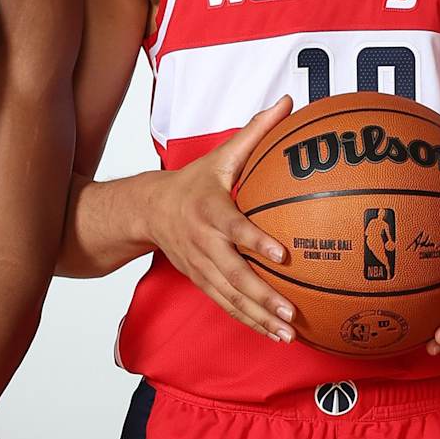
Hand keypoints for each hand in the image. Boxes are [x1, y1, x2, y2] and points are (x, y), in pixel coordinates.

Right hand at [144, 98, 298, 340]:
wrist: (147, 211)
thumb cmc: (193, 183)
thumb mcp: (221, 155)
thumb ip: (256, 132)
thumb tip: (287, 102)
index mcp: (210, 211)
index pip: (234, 228)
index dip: (256, 242)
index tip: (283, 254)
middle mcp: (203, 244)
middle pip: (234, 275)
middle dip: (263, 297)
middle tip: (292, 312)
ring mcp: (201, 268)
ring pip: (231, 298)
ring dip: (260, 318)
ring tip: (289, 334)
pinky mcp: (201, 282)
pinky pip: (227, 306)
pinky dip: (250, 322)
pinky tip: (275, 335)